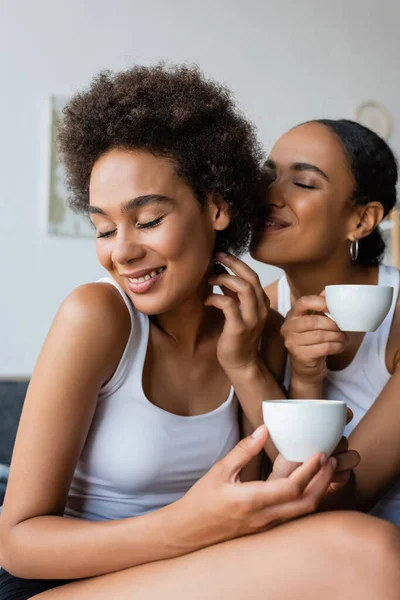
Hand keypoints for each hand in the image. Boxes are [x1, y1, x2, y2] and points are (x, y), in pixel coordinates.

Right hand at [180, 425, 335, 545]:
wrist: (189, 531)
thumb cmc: (202, 500)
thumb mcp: (219, 470)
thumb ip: (244, 450)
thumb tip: (264, 429)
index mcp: (251, 501)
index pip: (291, 488)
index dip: (310, 471)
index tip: (319, 454)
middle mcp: (263, 518)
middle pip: (306, 504)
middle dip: (323, 482)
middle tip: (329, 460)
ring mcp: (266, 527)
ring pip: (303, 512)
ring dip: (318, 491)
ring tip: (324, 471)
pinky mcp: (266, 529)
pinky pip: (294, 515)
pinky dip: (307, 500)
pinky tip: (309, 485)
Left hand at [205, 252, 269, 371]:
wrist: (241, 363)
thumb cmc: (236, 337)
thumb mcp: (238, 311)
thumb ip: (233, 294)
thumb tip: (220, 271)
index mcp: (261, 303)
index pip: (252, 275)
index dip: (237, 263)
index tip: (222, 255)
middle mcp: (260, 308)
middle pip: (250, 277)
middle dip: (232, 264)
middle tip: (216, 257)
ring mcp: (251, 318)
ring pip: (244, 288)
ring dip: (224, 280)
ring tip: (210, 280)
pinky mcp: (239, 328)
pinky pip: (229, 305)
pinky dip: (216, 298)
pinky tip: (207, 301)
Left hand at [267, 409, 359, 497]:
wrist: (283, 486)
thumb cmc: (283, 460)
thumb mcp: (280, 444)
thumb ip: (280, 433)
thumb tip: (264, 429)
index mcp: (323, 430)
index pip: (343, 417)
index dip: (347, 415)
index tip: (346, 414)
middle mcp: (334, 443)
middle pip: (345, 438)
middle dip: (339, 442)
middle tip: (323, 449)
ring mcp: (339, 460)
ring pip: (352, 456)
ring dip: (341, 459)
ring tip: (323, 464)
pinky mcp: (340, 478)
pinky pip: (347, 475)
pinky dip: (338, 475)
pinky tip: (325, 477)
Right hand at [281, 294, 347, 382]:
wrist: (305, 367)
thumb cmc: (311, 341)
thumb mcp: (313, 322)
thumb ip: (319, 307)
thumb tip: (327, 292)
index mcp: (291, 316)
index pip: (302, 303)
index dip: (318, 302)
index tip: (331, 306)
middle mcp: (288, 328)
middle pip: (313, 321)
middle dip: (332, 323)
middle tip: (343, 326)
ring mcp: (292, 343)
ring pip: (321, 335)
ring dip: (337, 336)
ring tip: (344, 337)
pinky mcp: (301, 356)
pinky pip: (324, 348)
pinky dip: (337, 346)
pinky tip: (340, 346)